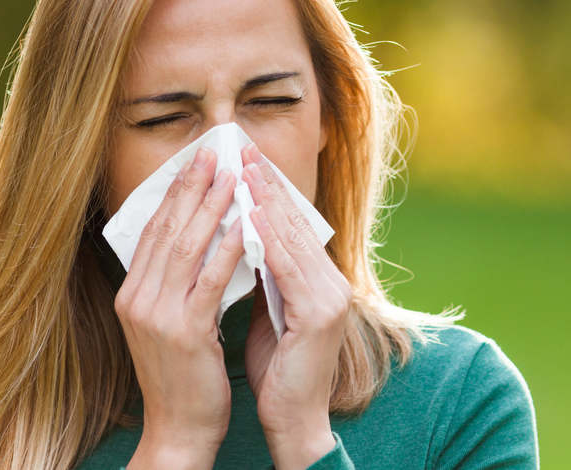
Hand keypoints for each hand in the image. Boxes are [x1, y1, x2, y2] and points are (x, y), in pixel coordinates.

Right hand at [114, 146, 246, 468]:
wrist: (178, 429)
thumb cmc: (183, 376)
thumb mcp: (169, 324)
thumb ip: (175, 285)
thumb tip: (199, 239)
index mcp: (132, 294)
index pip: (153, 231)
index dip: (175, 193)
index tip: (196, 162)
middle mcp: (137, 299)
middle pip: (167, 230)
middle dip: (192, 187)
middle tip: (214, 152)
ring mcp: (157, 315)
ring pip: (186, 247)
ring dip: (212, 207)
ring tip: (233, 176)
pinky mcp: (185, 332)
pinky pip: (209, 280)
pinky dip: (228, 248)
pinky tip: (246, 226)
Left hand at [240, 143, 350, 469]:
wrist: (294, 420)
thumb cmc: (278, 368)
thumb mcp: (268, 310)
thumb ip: (263, 275)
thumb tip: (238, 237)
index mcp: (320, 280)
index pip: (293, 225)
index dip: (268, 191)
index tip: (243, 160)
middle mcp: (332, 282)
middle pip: (296, 223)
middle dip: (266, 184)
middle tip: (241, 149)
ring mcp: (330, 297)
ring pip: (293, 238)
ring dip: (265, 201)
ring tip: (242, 170)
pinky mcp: (319, 314)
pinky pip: (289, 268)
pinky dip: (268, 239)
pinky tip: (250, 216)